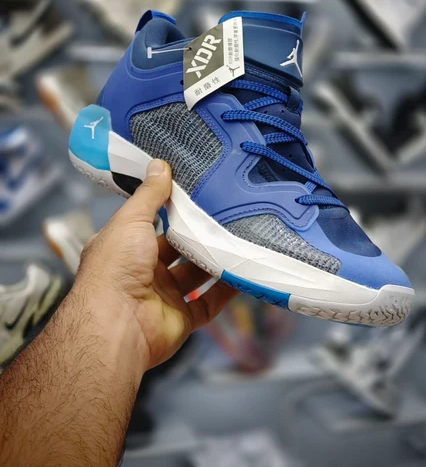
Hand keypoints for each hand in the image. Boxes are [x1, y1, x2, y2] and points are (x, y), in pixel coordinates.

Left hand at [75, 159, 237, 372]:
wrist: (116, 326)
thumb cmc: (117, 267)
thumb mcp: (131, 221)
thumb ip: (150, 195)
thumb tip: (159, 164)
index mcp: (125, 248)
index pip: (150, 225)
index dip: (171, 210)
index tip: (197, 194)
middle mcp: (142, 272)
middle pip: (177, 249)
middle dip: (198, 235)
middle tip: (225, 215)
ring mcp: (163, 297)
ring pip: (195, 274)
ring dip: (215, 260)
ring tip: (239, 238)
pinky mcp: (181, 319)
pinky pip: (209, 302)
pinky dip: (226, 290)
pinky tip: (244, 273)